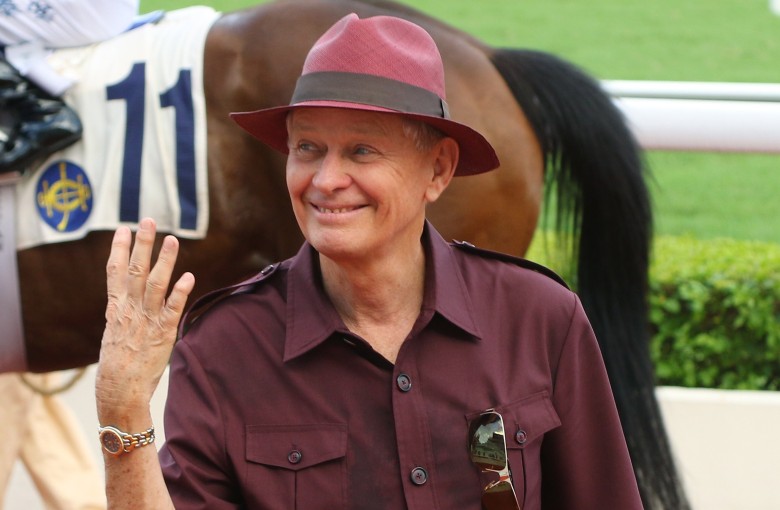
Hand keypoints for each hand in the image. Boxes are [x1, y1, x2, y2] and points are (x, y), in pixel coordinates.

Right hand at [96, 218, 194, 424]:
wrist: (119, 392)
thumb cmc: (117, 367)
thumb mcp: (115, 334)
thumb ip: (124, 315)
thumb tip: (128, 301)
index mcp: (116, 309)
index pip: (114, 272)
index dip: (119, 249)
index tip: (123, 228)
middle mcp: (129, 310)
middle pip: (135, 270)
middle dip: (142, 244)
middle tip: (149, 220)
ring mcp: (146, 321)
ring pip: (156, 284)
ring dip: (165, 260)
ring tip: (173, 240)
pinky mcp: (163, 333)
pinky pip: (173, 309)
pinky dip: (180, 292)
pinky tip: (189, 276)